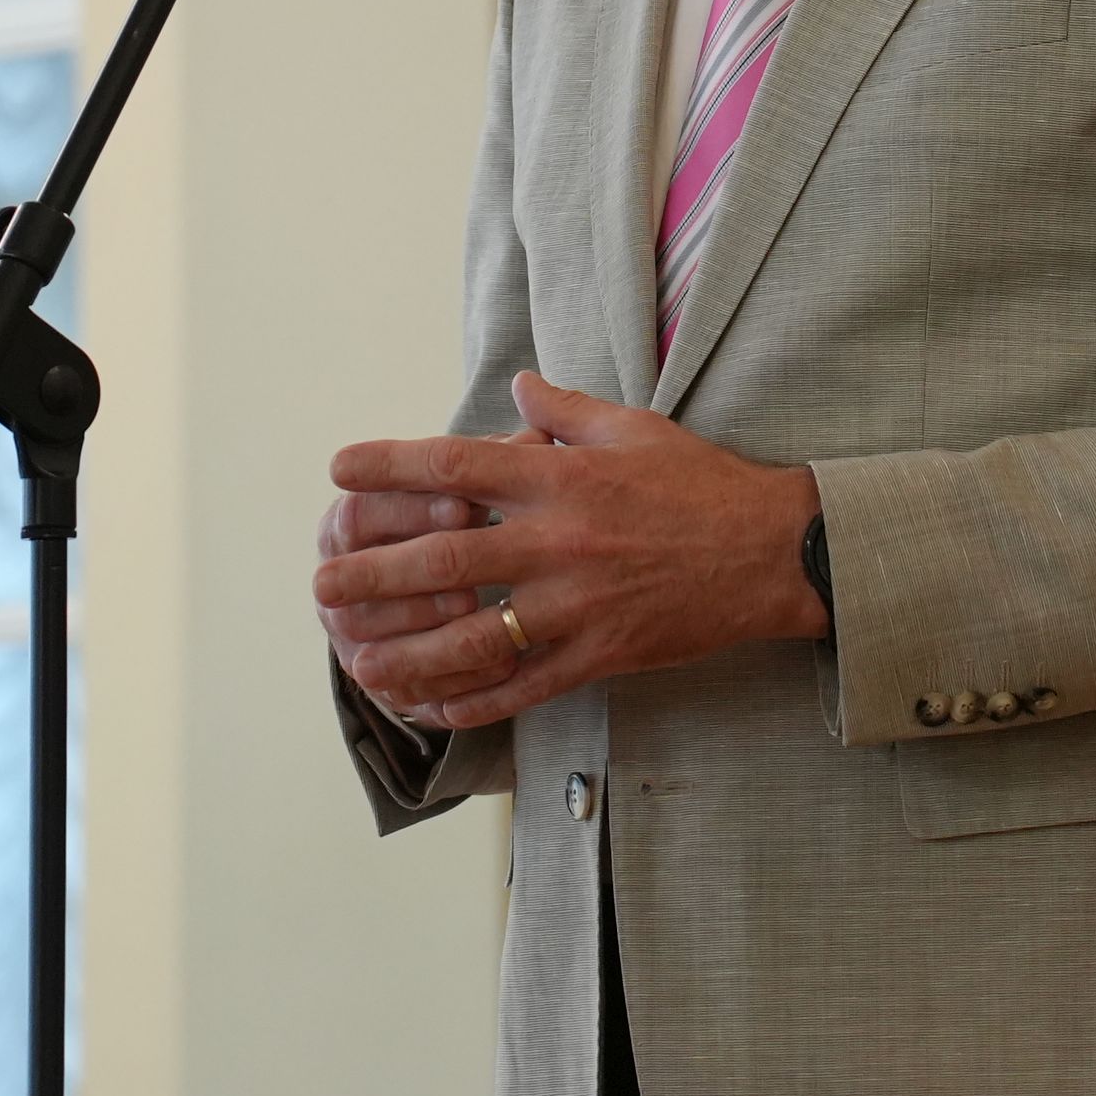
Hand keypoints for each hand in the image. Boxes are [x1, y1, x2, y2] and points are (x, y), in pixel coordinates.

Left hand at [311, 372, 825, 731]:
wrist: (774, 552)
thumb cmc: (704, 484)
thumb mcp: (637, 427)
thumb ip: (568, 411)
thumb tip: (519, 386)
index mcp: (562, 479)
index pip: (456, 468)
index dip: (390, 467)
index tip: (340, 469)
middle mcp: (558, 542)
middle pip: (444, 563)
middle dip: (371, 575)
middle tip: (321, 583)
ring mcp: (576, 607)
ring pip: (470, 639)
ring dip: (405, 654)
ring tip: (357, 661)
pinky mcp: (599, 656)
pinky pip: (520, 688)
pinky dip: (469, 703)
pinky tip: (430, 709)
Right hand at [315, 468, 513, 729]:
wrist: (458, 588)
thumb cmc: (473, 516)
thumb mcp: (487, 484)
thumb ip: (502, 461)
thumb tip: (538, 435)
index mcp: (350, 521)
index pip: (359, 512)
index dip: (408, 507)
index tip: (466, 504)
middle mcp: (338, 579)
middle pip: (357, 575)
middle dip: (416, 569)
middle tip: (472, 565)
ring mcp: (355, 638)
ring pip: (372, 637)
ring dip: (424, 622)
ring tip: (477, 610)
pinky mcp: (390, 685)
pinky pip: (410, 691)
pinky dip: (453, 678)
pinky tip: (502, 664)